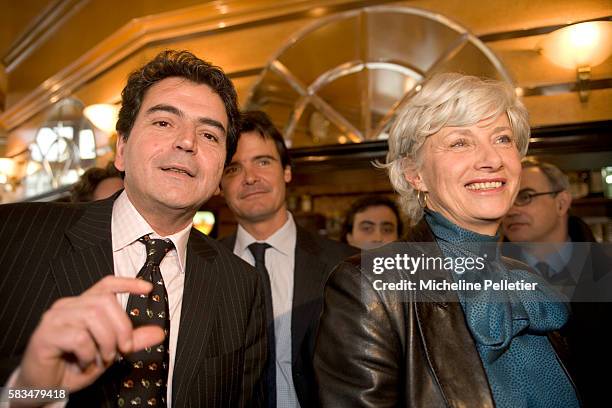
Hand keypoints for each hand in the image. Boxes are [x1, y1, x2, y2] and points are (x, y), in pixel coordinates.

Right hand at [14, 276, 164, 392]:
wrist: (45, 388)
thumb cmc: (73, 367)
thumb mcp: (109, 352)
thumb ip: (131, 341)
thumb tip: (158, 333)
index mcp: (82, 305)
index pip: (106, 285)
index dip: (127, 283)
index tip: (148, 289)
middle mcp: (67, 306)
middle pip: (105, 301)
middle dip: (122, 327)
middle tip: (123, 350)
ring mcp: (54, 318)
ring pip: (93, 317)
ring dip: (105, 342)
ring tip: (101, 359)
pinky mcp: (45, 334)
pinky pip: (78, 337)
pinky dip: (88, 353)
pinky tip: (84, 363)